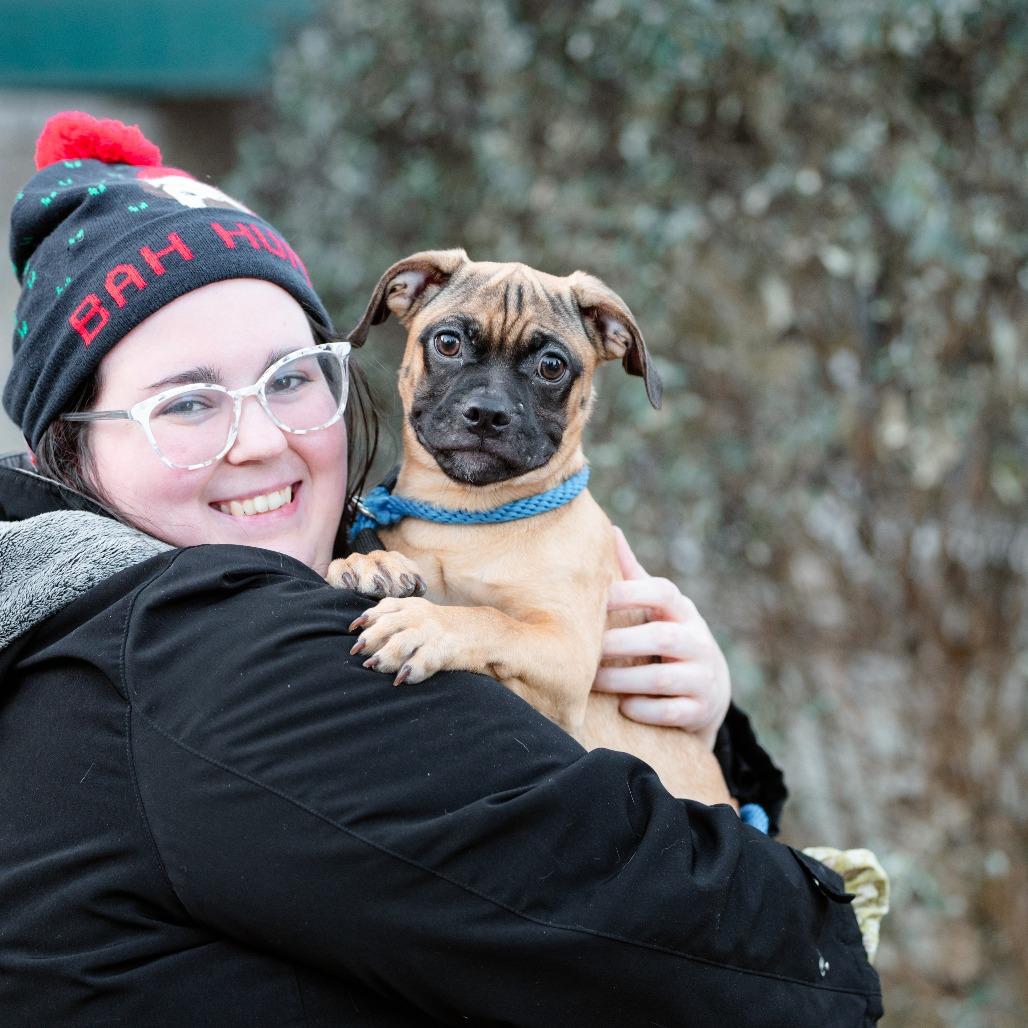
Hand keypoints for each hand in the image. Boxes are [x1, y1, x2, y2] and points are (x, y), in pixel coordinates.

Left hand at [592, 527, 730, 749]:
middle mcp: (698, 641)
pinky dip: (645, 709)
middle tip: (586, 649)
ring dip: (623, 679)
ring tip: (593, 681)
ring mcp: (702, 677)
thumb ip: (633, 574)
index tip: (597, 599)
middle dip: (621, 644)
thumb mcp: (659, 607)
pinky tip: (622, 708)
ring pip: (662, 679)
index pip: (663, 592)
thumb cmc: (669, 636)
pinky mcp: (700, 710)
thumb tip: (610, 529)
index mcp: (683, 611)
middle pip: (661, 638)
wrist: (710, 688)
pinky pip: (671, 712)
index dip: (631, 593)